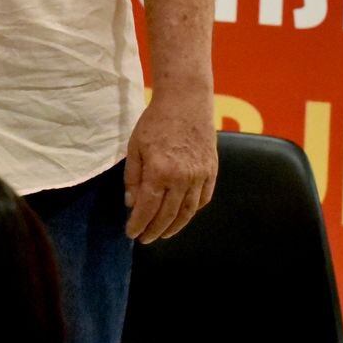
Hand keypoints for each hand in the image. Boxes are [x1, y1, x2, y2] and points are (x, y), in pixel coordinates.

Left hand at [124, 82, 216, 241]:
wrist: (186, 103)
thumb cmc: (155, 123)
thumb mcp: (135, 147)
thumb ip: (133, 177)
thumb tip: (132, 204)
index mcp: (159, 172)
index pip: (148, 208)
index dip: (139, 224)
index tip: (131, 234)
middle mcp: (182, 178)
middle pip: (168, 214)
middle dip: (154, 230)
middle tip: (144, 239)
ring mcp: (200, 176)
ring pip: (188, 211)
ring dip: (175, 226)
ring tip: (162, 234)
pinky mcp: (212, 172)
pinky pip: (203, 199)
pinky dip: (192, 211)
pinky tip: (182, 216)